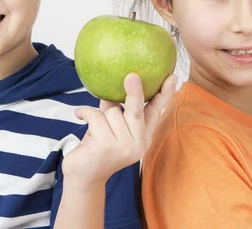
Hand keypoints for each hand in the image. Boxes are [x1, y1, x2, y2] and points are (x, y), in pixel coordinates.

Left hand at [62, 73, 176, 188]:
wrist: (83, 177)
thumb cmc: (96, 148)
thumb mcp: (109, 126)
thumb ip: (115, 107)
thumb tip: (115, 80)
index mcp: (142, 137)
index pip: (156, 112)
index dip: (165, 95)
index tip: (172, 77)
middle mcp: (138, 143)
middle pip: (137, 110)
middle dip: (135, 92)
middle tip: (132, 75)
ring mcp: (123, 147)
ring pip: (112, 112)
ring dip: (99, 114)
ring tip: (92, 125)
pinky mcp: (106, 146)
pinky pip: (96, 116)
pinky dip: (85, 112)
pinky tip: (78, 115)